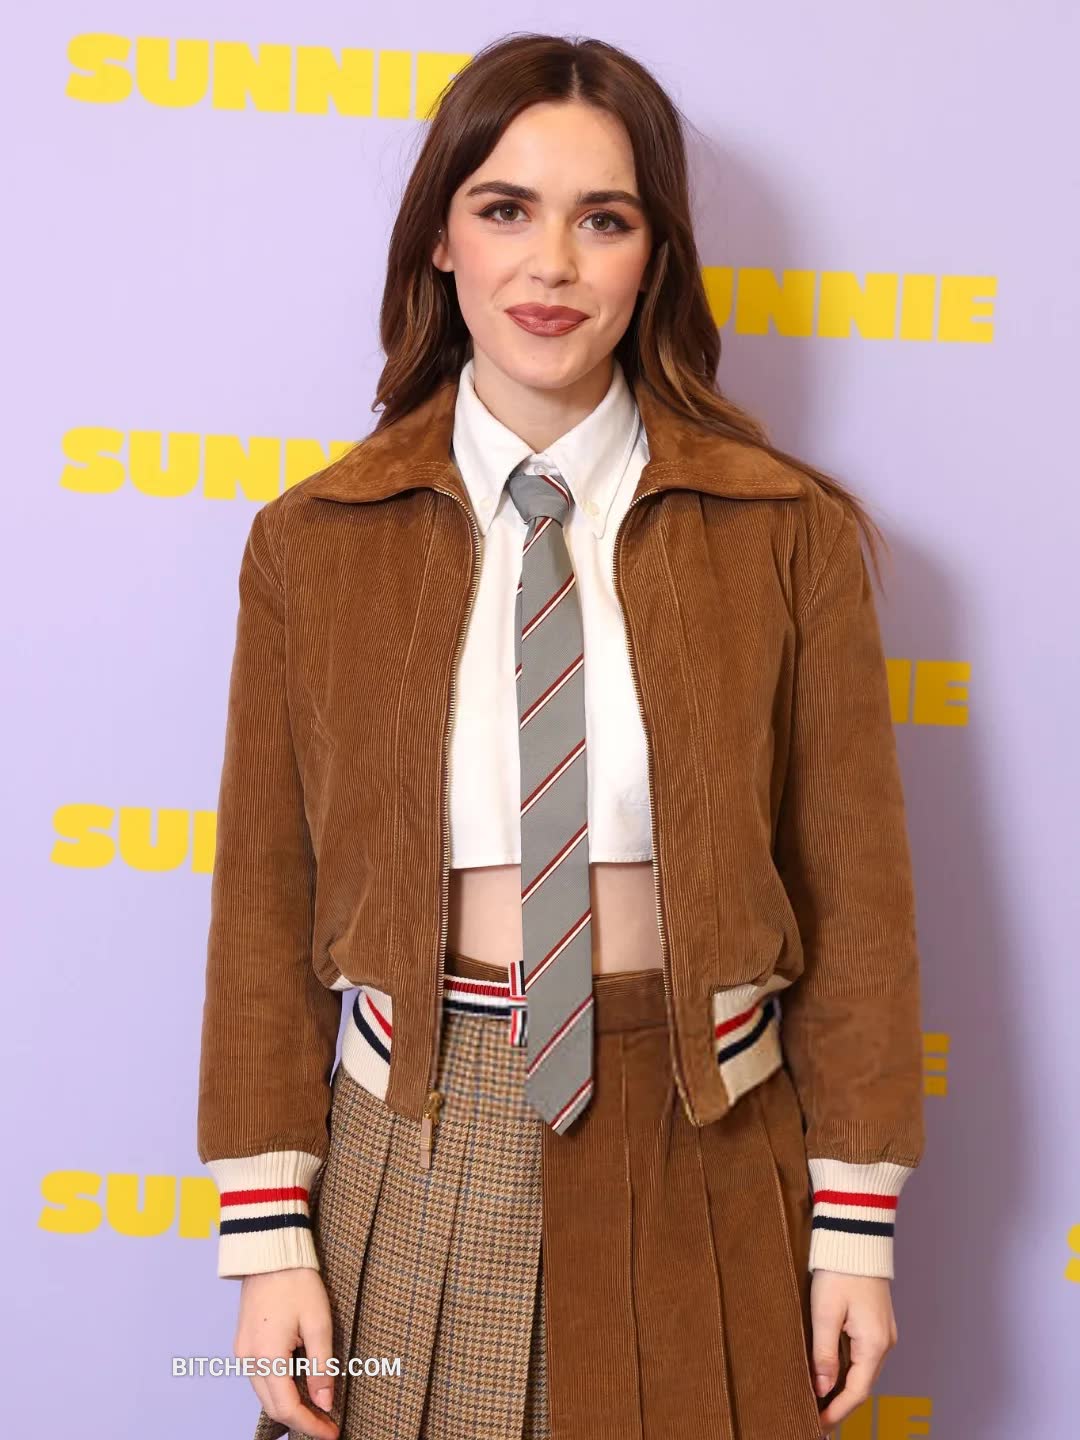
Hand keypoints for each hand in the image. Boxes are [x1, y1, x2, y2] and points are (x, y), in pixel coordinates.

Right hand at [235, 1268, 339, 1439]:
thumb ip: (321, 1366)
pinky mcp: (244, 1342)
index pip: (287, 1407)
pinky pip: (260, 1377)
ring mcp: (242, 1351)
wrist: (270, 1252)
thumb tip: (325, 1402)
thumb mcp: (319, 1322)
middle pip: (272, 1406)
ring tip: (318, 1408)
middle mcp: (248, 1358)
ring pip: (265, 1394)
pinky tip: (298, 1386)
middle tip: (328, 1424)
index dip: (310, 1424)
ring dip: (289, 1405)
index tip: (332, 1432)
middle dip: (300, 1420)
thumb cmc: (297, 1281)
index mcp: (267, 1355)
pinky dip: (278, 1388)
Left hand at [810, 1270, 896, 1434]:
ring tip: (820, 1400)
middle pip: (862, 1384)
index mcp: (874, 1343)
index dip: (837, 1411)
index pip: (856, 1392)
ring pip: (863, 1371)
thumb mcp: (825, 1312)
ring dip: (844, 1387)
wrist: (857, 1236)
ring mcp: (884, 1332)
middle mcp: (884, 1342)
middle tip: (817, 1417)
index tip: (818, 1424)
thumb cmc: (840, 1270)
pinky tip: (832, 1372)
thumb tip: (822, 1388)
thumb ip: (824, 1353)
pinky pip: (864, 1355)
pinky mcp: (877, 1322)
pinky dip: (849, 1369)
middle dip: (840, 1403)